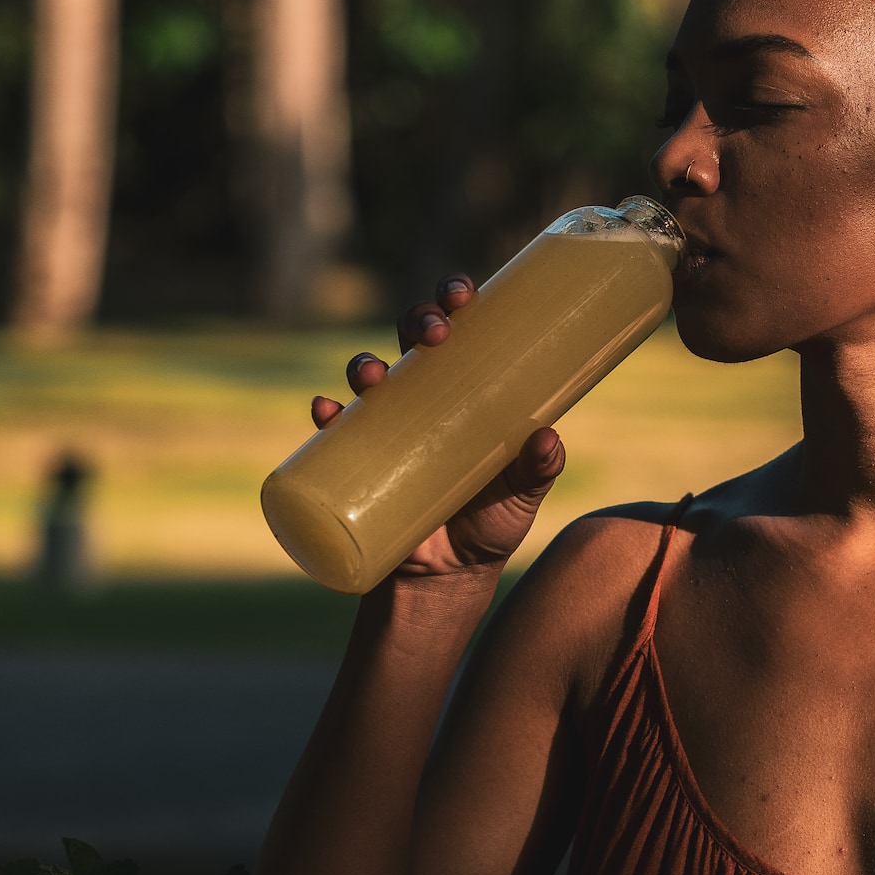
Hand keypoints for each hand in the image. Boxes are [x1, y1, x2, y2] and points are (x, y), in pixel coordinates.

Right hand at [308, 274, 566, 582]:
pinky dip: (326, 415)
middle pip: (410, 337)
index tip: (465, 295)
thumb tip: (548, 439)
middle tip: (436, 331)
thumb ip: (540, 469)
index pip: (457, 326)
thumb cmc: (490, 522)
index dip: (453, 299)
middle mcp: (422, 396)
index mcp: (464, 386)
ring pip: (368, 374)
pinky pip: (332, 431)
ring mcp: (386, 426)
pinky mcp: (357, 461)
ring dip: (364, 363)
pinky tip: (327, 412)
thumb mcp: (523, 495)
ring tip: (375, 377)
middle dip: (417, 319)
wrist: (449, 578)